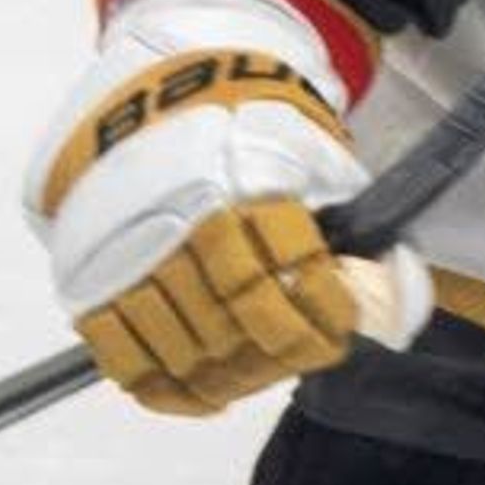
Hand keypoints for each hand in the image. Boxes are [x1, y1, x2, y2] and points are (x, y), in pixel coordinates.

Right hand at [27, 4, 427, 416]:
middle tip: (292, 354)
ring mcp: (133, 253)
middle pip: (240, 321)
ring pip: (186, 346)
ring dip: (228, 375)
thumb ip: (349, 224)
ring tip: (249, 371)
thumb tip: (392, 300)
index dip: (323, 314)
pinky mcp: (91, 277)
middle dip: (278, 353)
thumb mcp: (310, 153)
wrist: (150, 92)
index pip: (294, 273)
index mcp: (247, 183)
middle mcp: (185, 220)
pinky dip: (164, 389)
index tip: (335, 327)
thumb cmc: (242, 130)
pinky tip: (199, 391)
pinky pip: (124, 356)